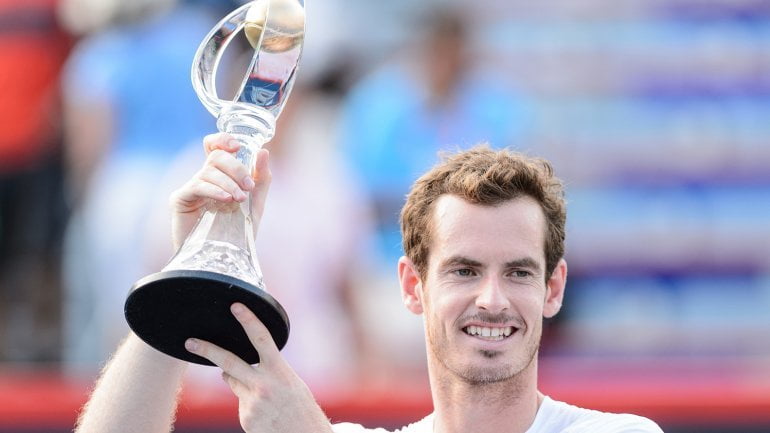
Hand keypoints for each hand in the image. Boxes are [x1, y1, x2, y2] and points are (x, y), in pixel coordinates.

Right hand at [169, 133, 270, 249]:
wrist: (221, 260)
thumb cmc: (236, 234)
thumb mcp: (255, 204)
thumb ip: (261, 179)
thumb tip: (263, 151)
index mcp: (219, 176)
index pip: (214, 146)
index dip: (223, 140)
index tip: (238, 147)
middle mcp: (203, 178)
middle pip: (216, 157)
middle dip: (236, 168)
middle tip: (248, 186)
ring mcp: (190, 188)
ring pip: (208, 171)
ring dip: (229, 183)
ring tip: (240, 199)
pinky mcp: (180, 200)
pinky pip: (197, 185)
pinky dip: (214, 190)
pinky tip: (226, 199)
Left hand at [184, 304, 333, 432]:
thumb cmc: (301, 408)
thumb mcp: (291, 383)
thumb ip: (267, 371)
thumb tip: (230, 371)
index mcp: (280, 371)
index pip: (261, 338)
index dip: (248, 320)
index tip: (235, 305)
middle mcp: (264, 385)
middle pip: (228, 361)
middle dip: (206, 350)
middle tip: (189, 342)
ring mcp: (252, 403)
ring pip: (232, 380)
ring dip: (238, 379)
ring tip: (264, 394)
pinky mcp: (245, 417)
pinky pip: (240, 401)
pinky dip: (248, 402)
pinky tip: (265, 412)